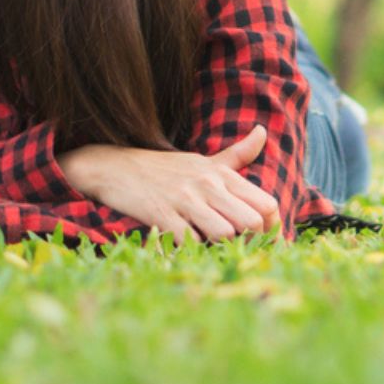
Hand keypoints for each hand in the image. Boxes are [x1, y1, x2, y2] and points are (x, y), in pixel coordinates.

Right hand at [57, 125, 279, 244]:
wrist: (112, 167)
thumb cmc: (162, 168)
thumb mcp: (202, 159)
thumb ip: (237, 153)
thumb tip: (263, 131)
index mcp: (221, 173)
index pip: (267, 205)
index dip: (271, 230)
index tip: (260, 241)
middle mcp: (207, 183)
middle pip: (252, 223)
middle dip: (248, 243)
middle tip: (236, 251)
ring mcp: (184, 198)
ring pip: (225, 234)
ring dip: (220, 248)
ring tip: (209, 249)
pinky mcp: (161, 213)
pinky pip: (189, 241)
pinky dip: (190, 252)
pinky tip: (184, 250)